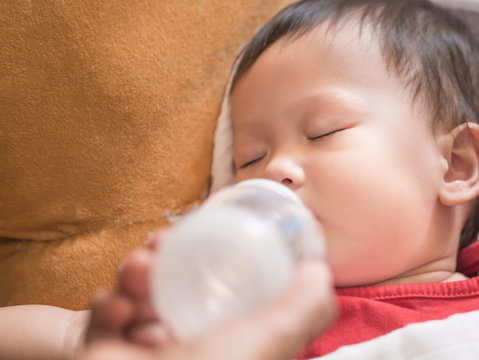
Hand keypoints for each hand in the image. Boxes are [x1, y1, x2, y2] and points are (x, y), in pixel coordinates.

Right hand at [79, 232, 335, 359]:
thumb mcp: (268, 342)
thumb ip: (302, 309)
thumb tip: (318, 270)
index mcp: (219, 336)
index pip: (206, 282)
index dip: (196, 252)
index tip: (186, 232)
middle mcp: (181, 341)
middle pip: (165, 281)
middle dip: (158, 256)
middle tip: (155, 242)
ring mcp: (140, 348)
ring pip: (131, 292)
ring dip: (132, 274)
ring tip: (135, 270)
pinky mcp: (104, 352)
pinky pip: (101, 316)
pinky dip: (106, 308)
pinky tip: (117, 315)